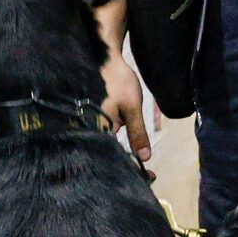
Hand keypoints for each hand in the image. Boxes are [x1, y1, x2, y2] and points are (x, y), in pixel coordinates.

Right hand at [101, 41, 153, 175]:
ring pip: (105, 149)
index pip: (114, 158)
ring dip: (121, 157)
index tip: (149, 177)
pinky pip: (103, 139)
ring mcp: (88, 126)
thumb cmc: (117, 81)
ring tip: (139, 167)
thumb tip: (145, 157)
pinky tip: (125, 148)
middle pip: (107, 157)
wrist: (103, 59)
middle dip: (126, 166)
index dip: (131, 169)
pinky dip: (115, 145)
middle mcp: (89, 131)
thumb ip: (137, 133)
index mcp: (98, 130)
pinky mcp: (91, 121)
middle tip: (147, 175)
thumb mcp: (132, 107)